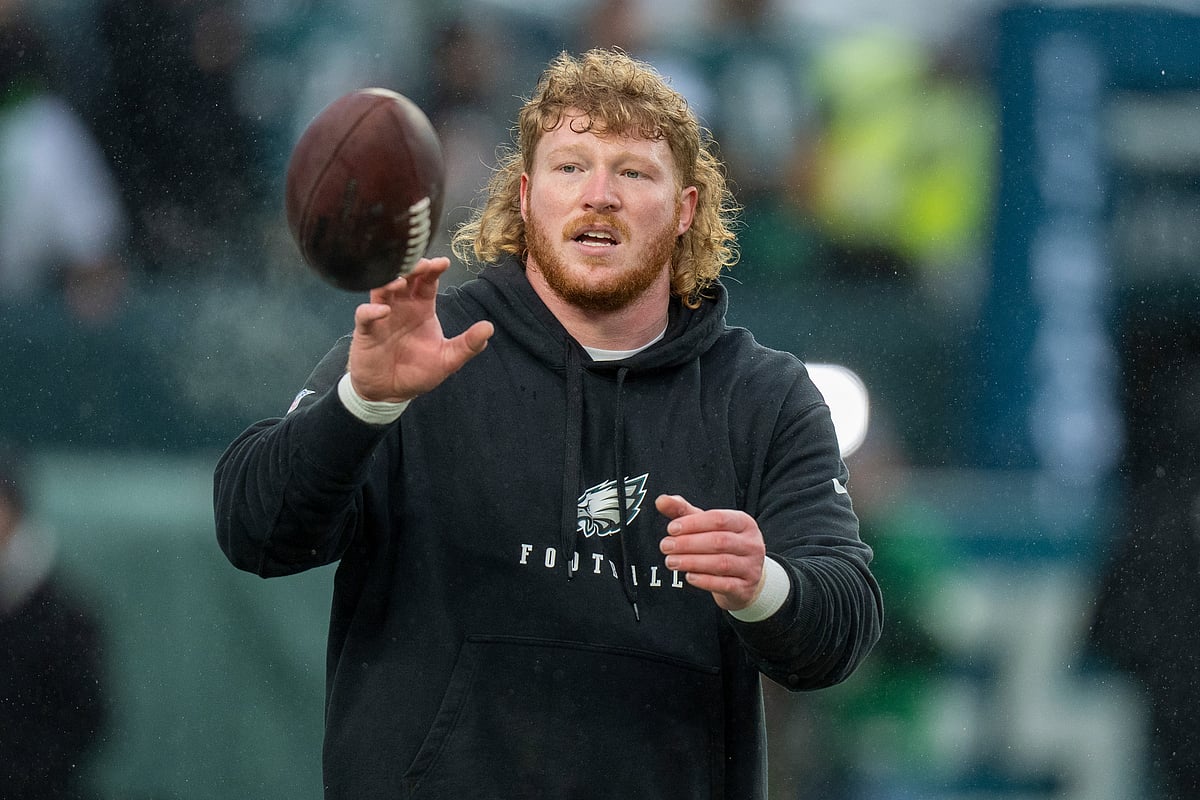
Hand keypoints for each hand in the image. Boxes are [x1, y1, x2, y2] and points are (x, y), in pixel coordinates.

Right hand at [348, 257, 493, 401]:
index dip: (434, 269)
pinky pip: (365, 314)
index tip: (443, 262)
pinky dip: (372, 310)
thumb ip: (468, 345)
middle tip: (422, 265)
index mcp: (422, 308)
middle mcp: (401, 306)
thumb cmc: (417, 372)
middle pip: (405, 278)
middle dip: (413, 268)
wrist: (390, 392)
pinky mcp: (366, 331)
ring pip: (382, 290)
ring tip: (401, 281)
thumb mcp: (447, 360)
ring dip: (390, 282)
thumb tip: (489, 328)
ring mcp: (382, 316)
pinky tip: (383, 311)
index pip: (428, 281)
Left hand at [656, 494, 766, 611]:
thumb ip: (683, 512)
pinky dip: (704, 580)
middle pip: (719, 541)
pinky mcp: (745, 588)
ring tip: (671, 561)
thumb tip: (661, 500)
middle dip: (688, 543)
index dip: (693, 523)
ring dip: (692, 562)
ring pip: (722, 563)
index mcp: (743, 523)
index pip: (718, 519)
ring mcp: (751, 567)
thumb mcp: (706, 525)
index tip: (671, 528)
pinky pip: (724, 584)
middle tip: (666, 546)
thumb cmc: (722, 545)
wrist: (744, 578)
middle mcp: (752, 544)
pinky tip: (688, 576)